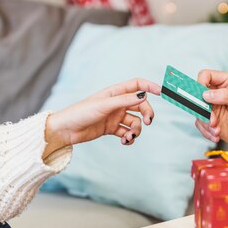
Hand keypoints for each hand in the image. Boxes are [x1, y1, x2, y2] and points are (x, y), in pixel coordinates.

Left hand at [44, 78, 160, 157]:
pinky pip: (127, 133)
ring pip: (135, 121)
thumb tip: (144, 95)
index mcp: (115, 92)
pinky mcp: (111, 129)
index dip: (150, 87)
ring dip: (136, 130)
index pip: (137, 85)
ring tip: (129, 137)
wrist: (66, 130)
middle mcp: (117, 103)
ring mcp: (115, 116)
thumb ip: (125, 100)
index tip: (162, 92)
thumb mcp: (105, 105)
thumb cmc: (81, 112)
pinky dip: (129, 138)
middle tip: (148, 122)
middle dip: (146, 114)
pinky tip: (125, 142)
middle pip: (140, 105)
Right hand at [195, 70, 227, 149]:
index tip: (203, 98)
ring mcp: (213, 106)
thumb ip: (226, 96)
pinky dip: (206, 131)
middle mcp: (217, 92)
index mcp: (227, 82)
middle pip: (197, 94)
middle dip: (202, 110)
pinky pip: (200, 123)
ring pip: (197, 111)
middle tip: (213, 121)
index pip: (206, 75)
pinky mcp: (210, 119)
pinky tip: (216, 135)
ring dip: (205, 123)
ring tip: (217, 130)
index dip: (200, 84)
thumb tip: (206, 94)